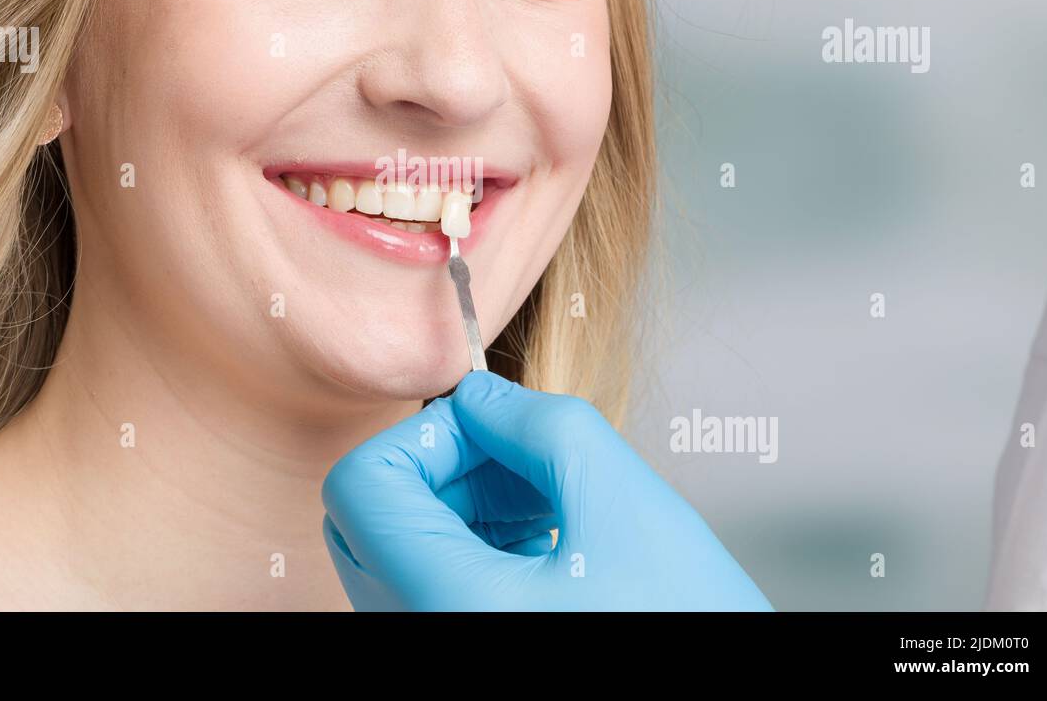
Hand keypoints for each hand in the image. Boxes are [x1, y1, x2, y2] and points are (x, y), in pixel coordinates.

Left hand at [321, 370, 772, 610]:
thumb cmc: (687, 623)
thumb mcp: (625, 502)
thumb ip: (539, 424)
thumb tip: (478, 397)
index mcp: (450, 601)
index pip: (359, 488)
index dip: (420, 436)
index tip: (485, 429)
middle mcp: (424, 635)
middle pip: (369, 519)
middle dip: (441, 467)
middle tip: (517, 459)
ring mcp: (438, 648)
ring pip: (399, 550)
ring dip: (462, 504)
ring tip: (549, 501)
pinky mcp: (463, 648)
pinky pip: (430, 585)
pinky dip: (474, 545)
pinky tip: (545, 537)